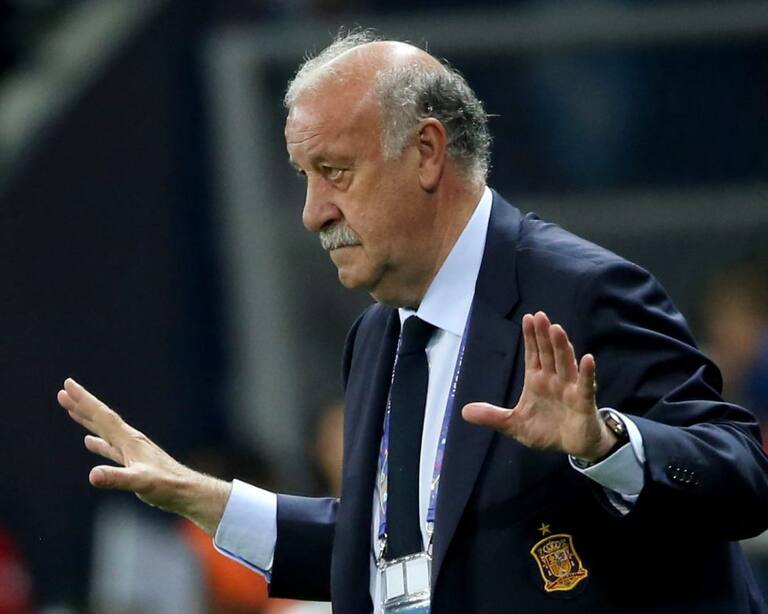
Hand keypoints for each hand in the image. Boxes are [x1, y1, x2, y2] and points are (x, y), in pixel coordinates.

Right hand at [57, 378, 230, 533]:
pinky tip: (90, 442)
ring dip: (87, 420)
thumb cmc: (166, 486)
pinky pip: (110, 447)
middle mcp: (130, 440)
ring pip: (105, 431)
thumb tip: (92, 475)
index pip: (102, 416)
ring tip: (72, 411)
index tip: (68, 385)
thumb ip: (117, 478)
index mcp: (129, 440)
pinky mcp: (134, 461)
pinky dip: (98, 442)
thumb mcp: (140, 482)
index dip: (84, 401)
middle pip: (101, 419)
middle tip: (63, 392)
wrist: (186, 491)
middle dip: (82, 405)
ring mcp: (132, 450)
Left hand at [462, 312, 615, 460]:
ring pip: (565, 364)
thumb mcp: (513, 424)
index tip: (528, 318)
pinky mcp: (584, 402)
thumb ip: (492, 416)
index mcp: (537, 380)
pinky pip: (586, 385)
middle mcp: (554, 380)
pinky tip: (587, 358)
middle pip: (548, 354)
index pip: (533, 355)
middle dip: (543, 336)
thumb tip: (464, 411)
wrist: (571, 447)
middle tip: (540, 316)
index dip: (531, 337)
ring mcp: (570, 389)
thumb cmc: (546, 430)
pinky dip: (587, 373)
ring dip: (562, 347)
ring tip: (556, 329)